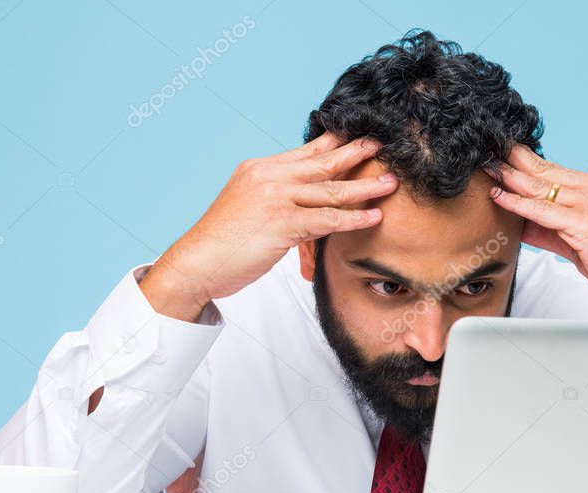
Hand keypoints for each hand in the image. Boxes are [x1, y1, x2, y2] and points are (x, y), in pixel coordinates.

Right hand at [141, 133, 397, 320]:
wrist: (196, 263)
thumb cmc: (222, 243)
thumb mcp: (248, 207)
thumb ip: (277, 198)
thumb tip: (309, 203)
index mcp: (260, 169)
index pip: (306, 151)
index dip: (335, 141)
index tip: (360, 134)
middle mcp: (268, 177)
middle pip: (323, 161)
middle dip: (357, 153)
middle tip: (383, 145)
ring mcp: (275, 198)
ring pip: (330, 189)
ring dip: (365, 186)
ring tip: (390, 183)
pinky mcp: (281, 223)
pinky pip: (327, 219)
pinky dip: (353, 218)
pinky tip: (373, 217)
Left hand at [488, 145, 587, 321]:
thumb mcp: (579, 241)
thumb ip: (551, 228)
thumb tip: (521, 221)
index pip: (555, 170)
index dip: (525, 163)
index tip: (501, 156)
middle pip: (546, 171)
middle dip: (513, 161)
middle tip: (485, 151)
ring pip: (542, 188)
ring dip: (510, 178)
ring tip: (486, 169)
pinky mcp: (587, 223)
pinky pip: (544, 211)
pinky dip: (519, 204)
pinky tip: (501, 197)